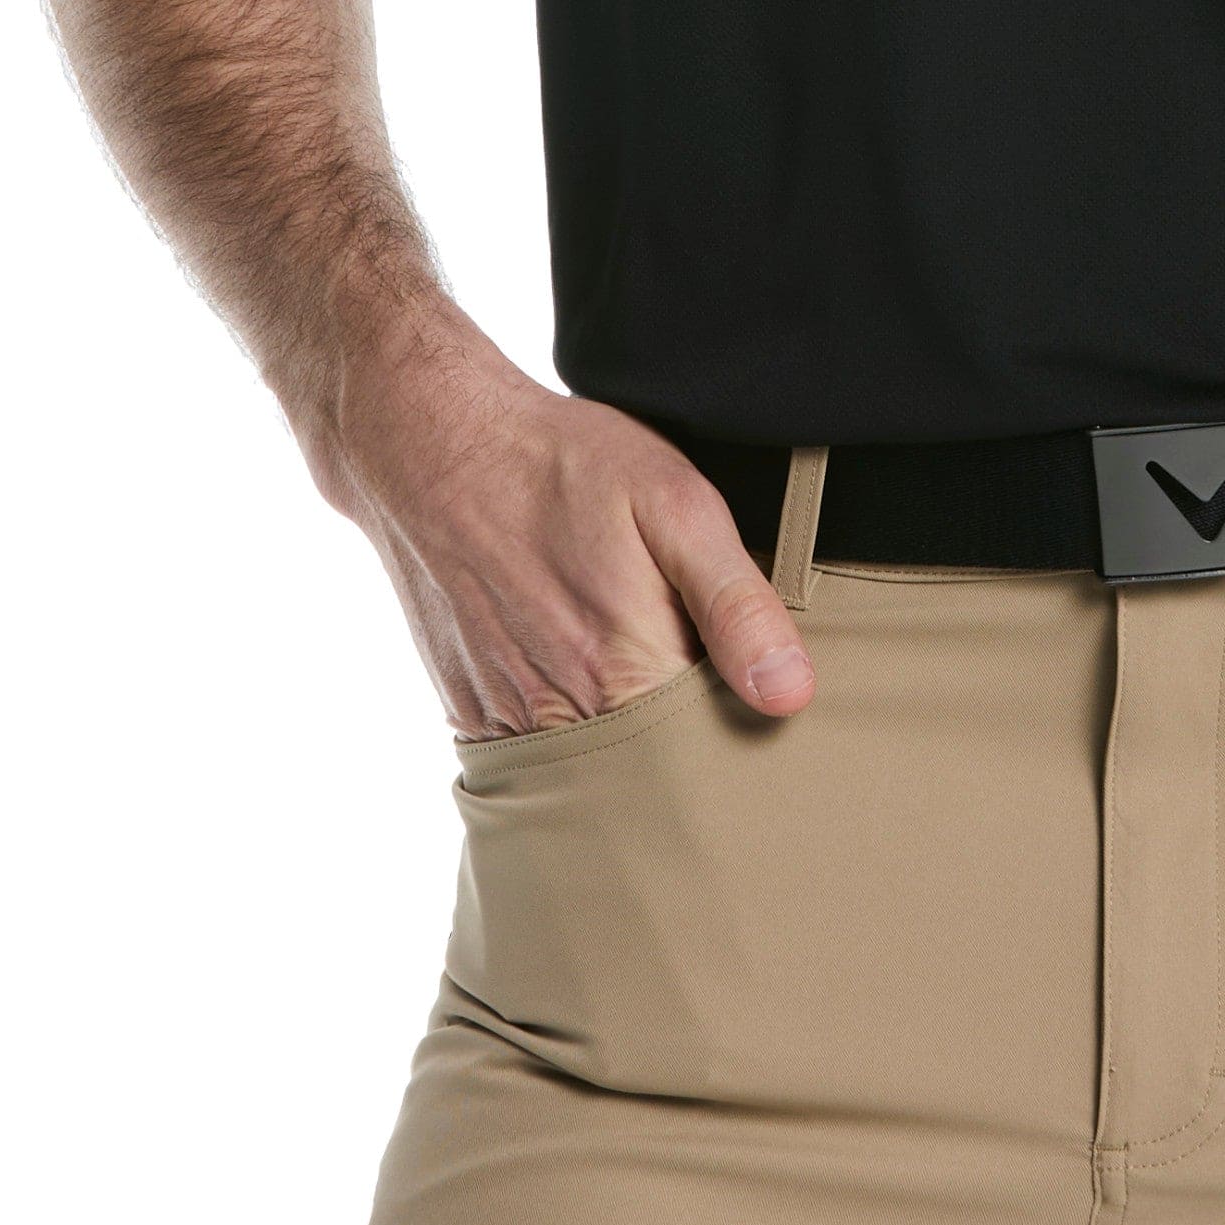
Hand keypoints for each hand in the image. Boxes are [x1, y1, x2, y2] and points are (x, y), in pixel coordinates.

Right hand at [305, 308, 815, 737]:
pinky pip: (532, 754)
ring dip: (622, 744)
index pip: (713, 756)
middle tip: (698, 679)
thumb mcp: (675, 505)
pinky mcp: (468, 711)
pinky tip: (576, 672)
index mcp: (627, 675)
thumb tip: (790, 695)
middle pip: (651, 778)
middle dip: (685, 748)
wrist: (433, 446)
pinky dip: (564, 730)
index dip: (741, 730)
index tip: (755, 698)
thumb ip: (736, 604)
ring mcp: (506, 721)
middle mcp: (562, 718)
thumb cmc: (563, 465)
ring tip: (636, 675)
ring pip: (589, 774)